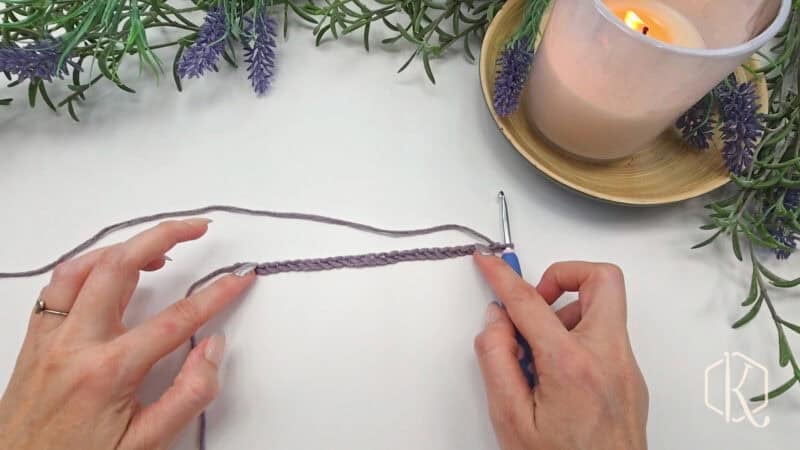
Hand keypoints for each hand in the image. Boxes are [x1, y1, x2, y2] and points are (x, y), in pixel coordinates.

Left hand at [0, 219, 255, 449]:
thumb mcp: (146, 445)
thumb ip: (188, 395)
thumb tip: (212, 348)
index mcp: (108, 371)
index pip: (177, 318)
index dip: (216, 293)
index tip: (239, 277)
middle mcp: (74, 344)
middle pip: (121, 266)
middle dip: (165, 235)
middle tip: (197, 227)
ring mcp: (50, 339)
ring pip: (83, 267)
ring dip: (123, 247)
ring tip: (157, 248)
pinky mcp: (35, 342)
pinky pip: (57, 286)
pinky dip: (87, 266)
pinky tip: (108, 272)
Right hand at [473, 256, 647, 449]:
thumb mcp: (510, 418)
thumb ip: (496, 359)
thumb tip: (497, 321)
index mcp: (572, 365)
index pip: (531, 302)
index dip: (503, 276)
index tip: (489, 263)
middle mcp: (608, 357)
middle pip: (602, 279)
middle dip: (564, 275)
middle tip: (535, 301)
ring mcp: (625, 367)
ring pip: (603, 309)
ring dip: (567, 314)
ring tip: (538, 355)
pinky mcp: (631, 378)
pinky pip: (604, 337)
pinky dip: (576, 339)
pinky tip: (554, 375)